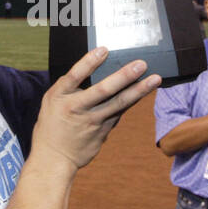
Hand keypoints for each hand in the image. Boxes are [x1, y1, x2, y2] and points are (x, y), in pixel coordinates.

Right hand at [31, 47, 161, 173]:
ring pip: (119, 104)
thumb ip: (70, 85)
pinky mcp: (104, 131)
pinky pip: (120, 112)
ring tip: (155, 79)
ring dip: (138, 91)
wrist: (55, 158)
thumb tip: (95, 66)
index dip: (89, 62)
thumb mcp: (52, 101)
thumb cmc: (53, 124)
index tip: (104, 50)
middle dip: (124, 76)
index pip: (75, 76)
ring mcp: (92, 121)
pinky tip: (144, 90)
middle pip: (103, 90)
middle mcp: (77, 108)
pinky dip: (132, 101)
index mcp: (60, 97)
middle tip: (141, 64)